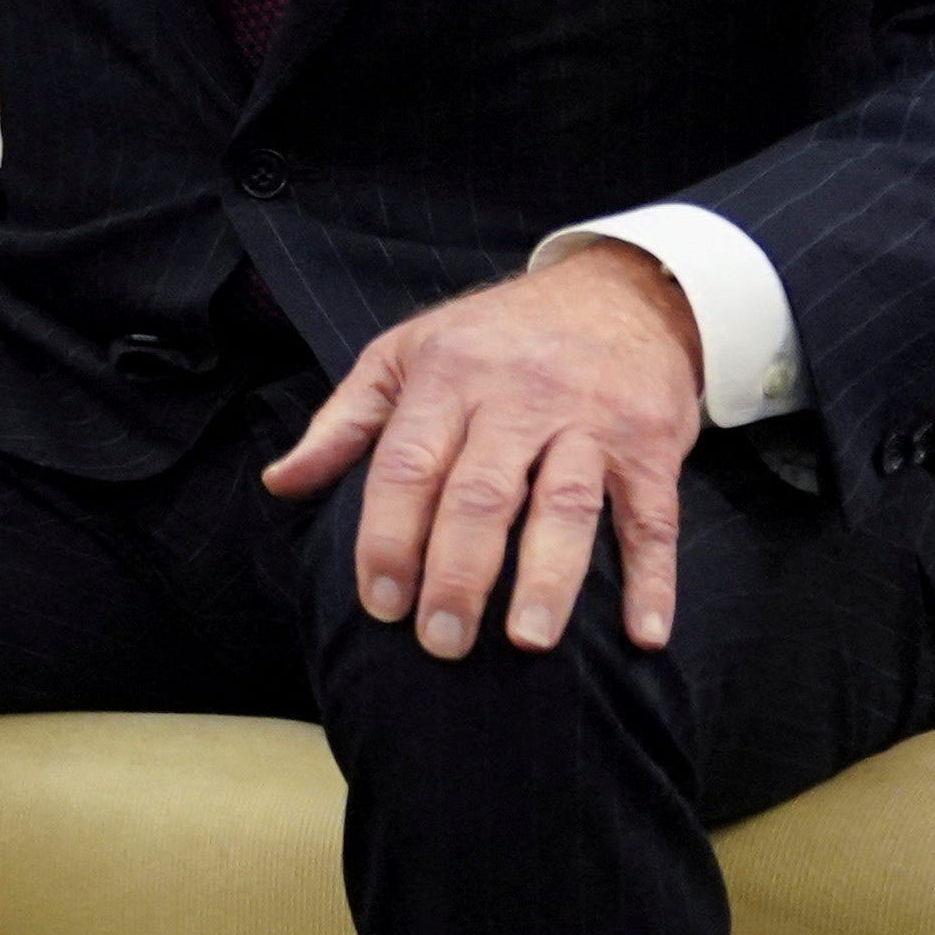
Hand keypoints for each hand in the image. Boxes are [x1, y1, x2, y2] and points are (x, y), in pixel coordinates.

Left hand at [264, 242, 708, 658]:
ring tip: (525, 641)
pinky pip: (654, 516)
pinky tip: (643, 634)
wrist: (620, 292)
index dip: (388, 536)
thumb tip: (280, 484)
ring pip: (566, 504)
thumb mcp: (406, 353)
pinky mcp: (652, 443)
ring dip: (548, 578)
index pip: (407, 465)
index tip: (380, 603)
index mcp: (448, 378)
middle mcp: (519, 397)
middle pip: (481, 493)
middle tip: (440, 642)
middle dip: (456, 572)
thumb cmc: (495, 336)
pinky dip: (653, 578)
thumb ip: (344, 422)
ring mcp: (590, 420)